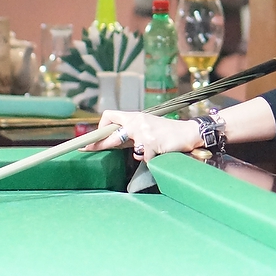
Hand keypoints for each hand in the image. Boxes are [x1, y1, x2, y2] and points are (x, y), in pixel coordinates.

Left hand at [83, 110, 201, 161]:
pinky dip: (151, 159)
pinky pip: (144, 158)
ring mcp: (144, 131)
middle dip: (100, 144)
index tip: (86, 141)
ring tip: (155, 149)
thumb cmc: (166, 133)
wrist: (189, 132)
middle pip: (112, 134)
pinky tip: (160, 152)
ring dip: (142, 154)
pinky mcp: (151, 142)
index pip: (109, 116)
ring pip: (132, 150)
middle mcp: (137, 121)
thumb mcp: (146, 129)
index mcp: (134, 117)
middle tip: (86, 150)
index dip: (97, 129)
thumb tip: (111, 143)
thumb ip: (130, 135)